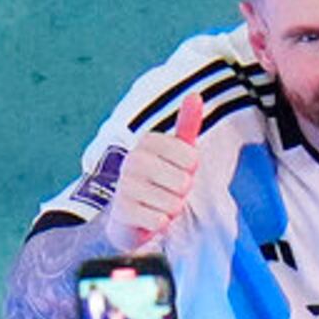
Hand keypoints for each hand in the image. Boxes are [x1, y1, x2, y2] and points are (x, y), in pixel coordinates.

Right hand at [96, 92, 204, 251]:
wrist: (129, 215)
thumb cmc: (159, 179)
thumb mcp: (176, 151)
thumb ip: (187, 124)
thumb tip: (196, 94)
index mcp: (148, 141)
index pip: (192, 159)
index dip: (191, 171)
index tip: (176, 171)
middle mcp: (133, 159)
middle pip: (184, 182)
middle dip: (182, 193)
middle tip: (166, 191)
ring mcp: (125, 184)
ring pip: (173, 204)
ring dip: (171, 210)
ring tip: (157, 204)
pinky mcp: (122, 210)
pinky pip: (160, 221)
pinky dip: (160, 224)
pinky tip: (149, 217)